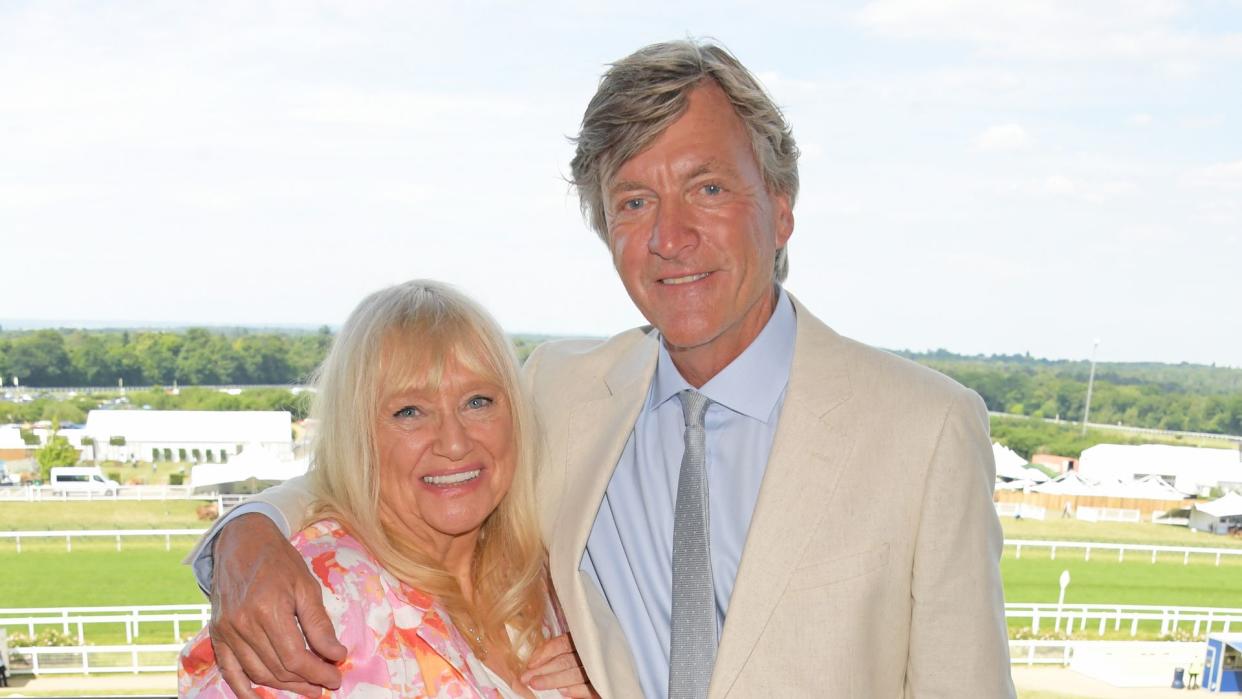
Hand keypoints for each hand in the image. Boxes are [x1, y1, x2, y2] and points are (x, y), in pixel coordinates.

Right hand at [209, 513, 346, 697]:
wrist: (242, 542)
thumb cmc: (279, 561)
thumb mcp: (307, 586)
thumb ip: (319, 624)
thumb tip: (335, 655)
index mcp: (268, 610)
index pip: (295, 657)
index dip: (318, 672)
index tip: (336, 677)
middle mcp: (243, 624)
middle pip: (277, 668)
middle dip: (306, 680)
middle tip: (326, 684)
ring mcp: (226, 631)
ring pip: (257, 673)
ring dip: (283, 686)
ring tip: (306, 688)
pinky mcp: (217, 634)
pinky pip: (229, 671)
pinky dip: (243, 689)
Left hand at [521, 634, 597, 697]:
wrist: (619, 678)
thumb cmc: (585, 663)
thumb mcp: (574, 653)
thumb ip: (559, 654)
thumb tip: (535, 662)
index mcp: (582, 642)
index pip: (563, 644)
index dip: (545, 652)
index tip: (530, 663)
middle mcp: (591, 654)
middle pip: (566, 661)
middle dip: (544, 669)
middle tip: (527, 678)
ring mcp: (598, 670)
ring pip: (575, 674)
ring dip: (554, 680)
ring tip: (536, 684)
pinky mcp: (603, 687)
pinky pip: (590, 689)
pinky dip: (577, 690)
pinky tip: (564, 692)